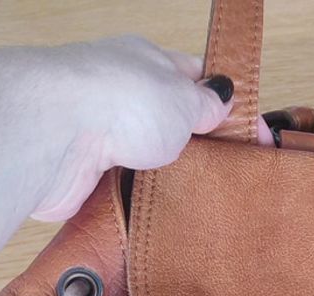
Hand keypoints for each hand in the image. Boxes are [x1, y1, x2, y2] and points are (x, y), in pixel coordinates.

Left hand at [30, 36, 235, 221]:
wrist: (56, 133)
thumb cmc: (119, 100)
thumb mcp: (184, 98)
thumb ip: (206, 104)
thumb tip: (222, 99)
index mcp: (149, 63)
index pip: (197, 80)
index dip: (229, 107)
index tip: (257, 138)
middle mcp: (123, 96)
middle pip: (173, 126)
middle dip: (200, 150)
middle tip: (231, 176)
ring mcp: (103, 135)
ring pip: (150, 163)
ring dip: (171, 181)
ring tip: (203, 201)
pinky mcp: (87, 174)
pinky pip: (125, 191)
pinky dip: (142, 202)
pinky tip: (163, 215)